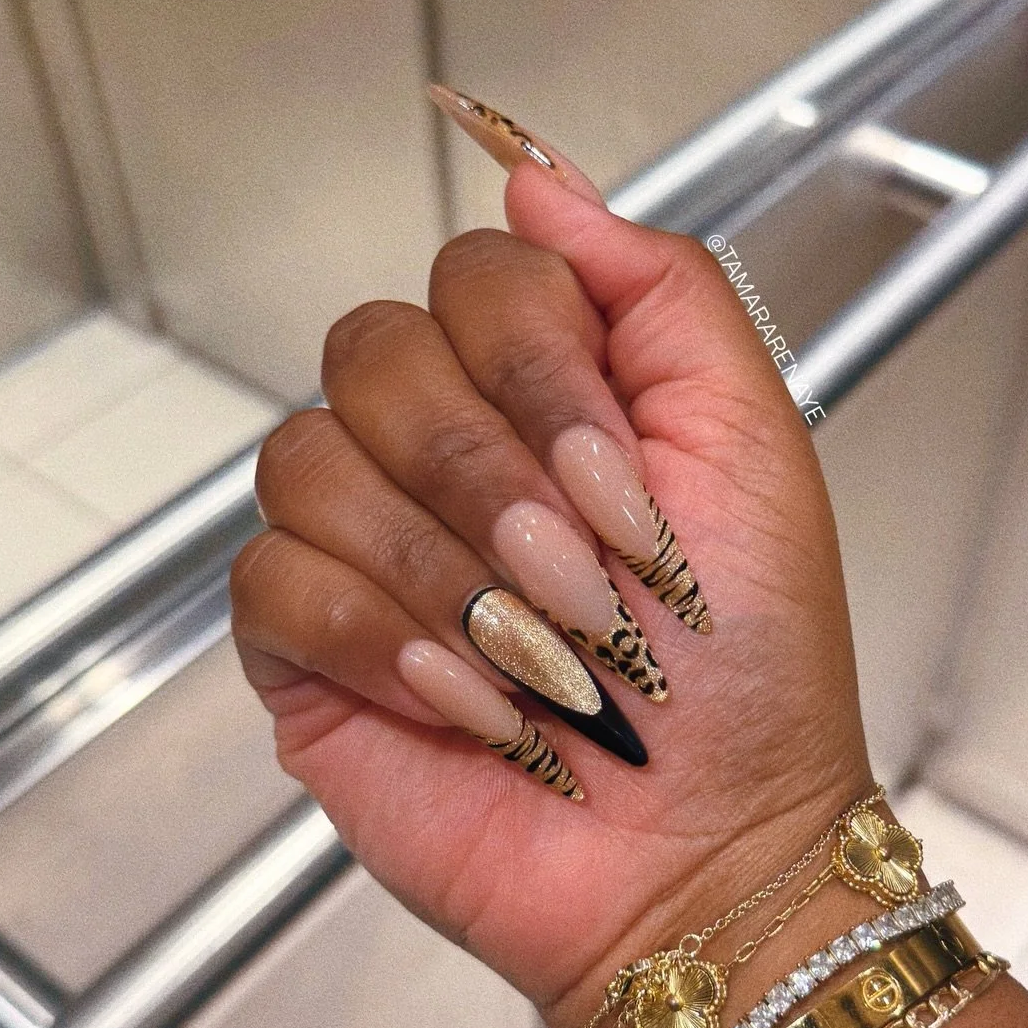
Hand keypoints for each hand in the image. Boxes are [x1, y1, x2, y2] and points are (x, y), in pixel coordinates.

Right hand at [231, 143, 870, 1027]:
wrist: (707, 854)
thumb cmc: (751, 674)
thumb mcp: (752, 450)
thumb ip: (662, 291)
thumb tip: (534, 174)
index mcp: (548, 390)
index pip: (477, 275)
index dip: (540, 370)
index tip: (623, 485)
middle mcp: (445, 449)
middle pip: (374, 353)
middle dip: (490, 477)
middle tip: (583, 583)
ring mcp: (368, 547)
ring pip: (308, 459)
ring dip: (443, 570)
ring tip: (536, 659)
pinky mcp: (309, 649)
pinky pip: (275, 579)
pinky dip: (382, 640)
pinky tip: (468, 702)